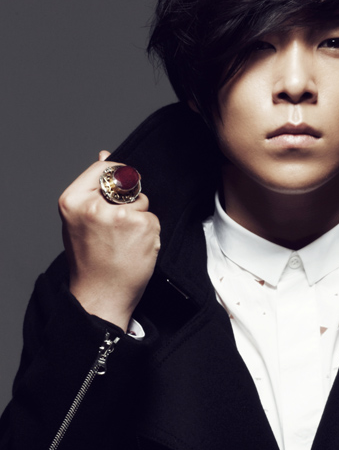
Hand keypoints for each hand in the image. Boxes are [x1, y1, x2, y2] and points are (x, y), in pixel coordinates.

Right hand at [59, 151, 160, 330]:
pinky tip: (136, 248)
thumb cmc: (90, 260)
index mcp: (72, 200)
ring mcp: (121, 216)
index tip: (115, 197)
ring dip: (140, 219)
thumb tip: (106, 155)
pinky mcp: (143, 227)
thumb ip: (93, 188)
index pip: (104, 168)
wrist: (100, 295)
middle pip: (127, 185)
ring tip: (124, 242)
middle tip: (115, 230)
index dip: (116, 179)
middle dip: (128, 203)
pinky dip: (150, 233)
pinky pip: (154, 220)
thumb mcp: (80, 219)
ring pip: (143, 203)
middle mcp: (95, 206)